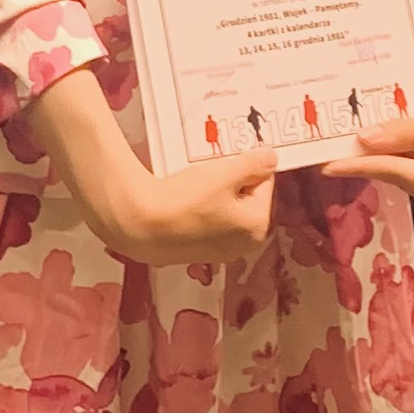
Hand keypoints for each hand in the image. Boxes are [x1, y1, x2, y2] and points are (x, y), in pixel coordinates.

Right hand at [27, 63, 276, 267]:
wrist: (140, 224)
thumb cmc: (187, 198)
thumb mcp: (224, 173)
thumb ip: (253, 164)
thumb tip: (272, 158)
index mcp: (257, 226)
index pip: (264, 183)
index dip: (246, 166)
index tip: (226, 158)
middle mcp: (243, 245)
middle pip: (245, 200)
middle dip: (232, 184)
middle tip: (209, 170)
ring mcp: (219, 253)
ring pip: (225, 212)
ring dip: (215, 196)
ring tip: (193, 182)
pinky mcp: (195, 254)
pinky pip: (205, 224)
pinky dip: (199, 211)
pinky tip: (182, 200)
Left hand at [321, 0, 413, 215]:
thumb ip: (403, 133)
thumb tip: (363, 139)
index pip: (395, 172)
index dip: (360, 166)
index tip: (327, 166)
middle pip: (398, 177)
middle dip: (367, 162)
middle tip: (331, 151)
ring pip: (404, 178)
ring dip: (382, 161)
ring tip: (349, 147)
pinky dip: (398, 162)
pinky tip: (380, 148)